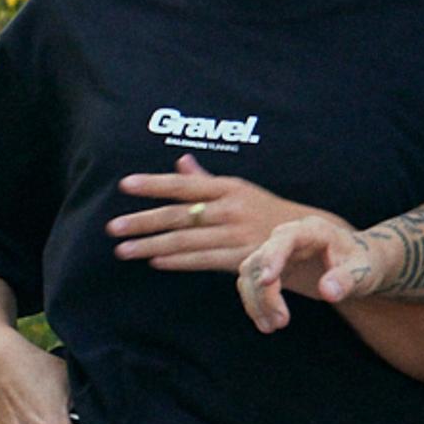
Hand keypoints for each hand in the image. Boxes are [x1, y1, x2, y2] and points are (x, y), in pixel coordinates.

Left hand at [108, 162, 316, 274]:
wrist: (311, 238)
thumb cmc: (266, 213)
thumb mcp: (240, 191)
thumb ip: (206, 180)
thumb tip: (179, 162)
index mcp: (229, 187)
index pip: (185, 185)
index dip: (154, 184)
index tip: (125, 185)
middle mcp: (231, 209)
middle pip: (180, 215)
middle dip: (143, 221)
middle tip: (113, 228)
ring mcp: (237, 234)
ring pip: (186, 240)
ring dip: (151, 246)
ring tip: (123, 250)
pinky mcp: (242, 259)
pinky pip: (203, 261)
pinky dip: (178, 261)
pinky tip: (155, 261)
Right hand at [234, 207, 379, 331]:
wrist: (361, 264)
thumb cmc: (364, 264)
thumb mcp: (363, 272)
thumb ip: (346, 279)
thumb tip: (328, 292)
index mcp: (313, 230)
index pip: (285, 239)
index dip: (273, 258)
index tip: (267, 282)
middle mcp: (288, 237)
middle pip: (260, 260)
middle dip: (265, 293)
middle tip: (280, 323)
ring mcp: (276, 252)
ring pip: (249, 273)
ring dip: (256, 302)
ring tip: (272, 328)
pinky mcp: (272, 268)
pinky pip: (251, 284)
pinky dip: (254, 305)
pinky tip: (266, 324)